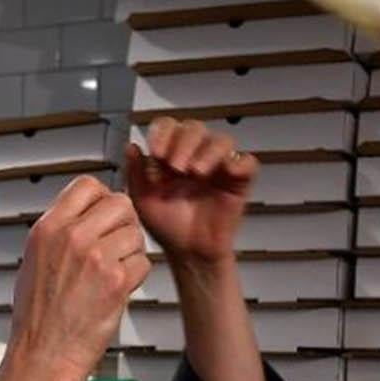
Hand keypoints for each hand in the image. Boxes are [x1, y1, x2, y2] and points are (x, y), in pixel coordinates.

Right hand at [9, 175, 149, 380]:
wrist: (44, 354)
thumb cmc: (39, 317)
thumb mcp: (35, 260)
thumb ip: (60, 232)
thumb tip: (85, 214)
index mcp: (48, 228)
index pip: (87, 185)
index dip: (102, 198)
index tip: (103, 213)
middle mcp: (71, 238)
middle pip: (120, 203)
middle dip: (124, 224)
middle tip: (116, 244)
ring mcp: (95, 258)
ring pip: (136, 234)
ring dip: (132, 252)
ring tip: (114, 271)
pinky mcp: (116, 281)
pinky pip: (144, 262)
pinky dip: (136, 277)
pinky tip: (118, 289)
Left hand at [125, 117, 257, 265]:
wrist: (189, 253)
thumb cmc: (168, 228)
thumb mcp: (143, 200)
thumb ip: (135, 172)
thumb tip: (131, 146)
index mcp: (172, 155)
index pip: (170, 127)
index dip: (163, 133)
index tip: (156, 151)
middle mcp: (196, 156)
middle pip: (195, 128)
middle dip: (183, 143)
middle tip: (176, 167)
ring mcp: (219, 167)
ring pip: (221, 140)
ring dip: (207, 151)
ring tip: (196, 172)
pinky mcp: (239, 182)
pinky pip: (248, 162)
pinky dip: (240, 162)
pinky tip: (227, 171)